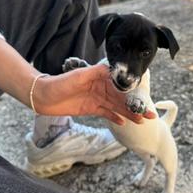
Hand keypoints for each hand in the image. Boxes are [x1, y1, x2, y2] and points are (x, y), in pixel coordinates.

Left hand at [33, 64, 155, 124]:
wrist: (42, 96)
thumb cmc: (59, 83)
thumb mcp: (78, 76)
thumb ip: (96, 73)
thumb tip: (114, 69)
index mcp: (101, 78)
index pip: (121, 86)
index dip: (133, 94)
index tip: (144, 100)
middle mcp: (102, 88)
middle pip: (122, 99)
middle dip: (136, 107)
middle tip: (150, 115)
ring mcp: (97, 99)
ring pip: (117, 108)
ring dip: (129, 114)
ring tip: (141, 121)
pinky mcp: (91, 109)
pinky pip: (106, 114)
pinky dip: (114, 118)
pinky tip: (123, 123)